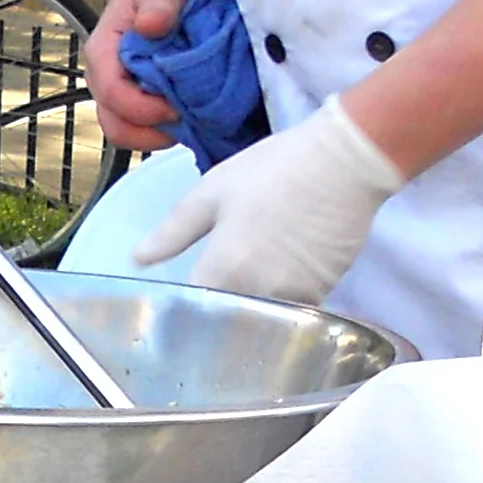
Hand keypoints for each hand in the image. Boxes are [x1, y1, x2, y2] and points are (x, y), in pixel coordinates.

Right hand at [87, 0, 199, 150]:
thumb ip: (159, 3)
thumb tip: (150, 24)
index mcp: (102, 51)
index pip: (112, 95)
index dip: (145, 109)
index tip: (179, 106)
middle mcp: (104, 77)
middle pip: (116, 125)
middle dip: (151, 130)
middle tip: (187, 118)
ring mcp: (119, 91)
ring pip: (128, 131)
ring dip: (159, 133)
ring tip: (190, 118)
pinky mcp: (136, 98)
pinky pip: (144, 128)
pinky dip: (166, 128)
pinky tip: (190, 113)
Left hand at [132, 96, 406, 302]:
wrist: (345, 162)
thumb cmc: (273, 170)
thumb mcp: (212, 192)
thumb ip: (173, 232)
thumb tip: (137, 259)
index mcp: (225, 270)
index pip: (193, 311)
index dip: (182, 313)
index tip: (175, 311)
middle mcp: (259, 293)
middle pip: (229, 320)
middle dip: (218, 314)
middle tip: (211, 297)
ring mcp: (295, 296)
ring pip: (263, 316)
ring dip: (251, 308)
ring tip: (248, 284)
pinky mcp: (325, 291)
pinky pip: (293, 307)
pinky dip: (281, 298)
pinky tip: (279, 274)